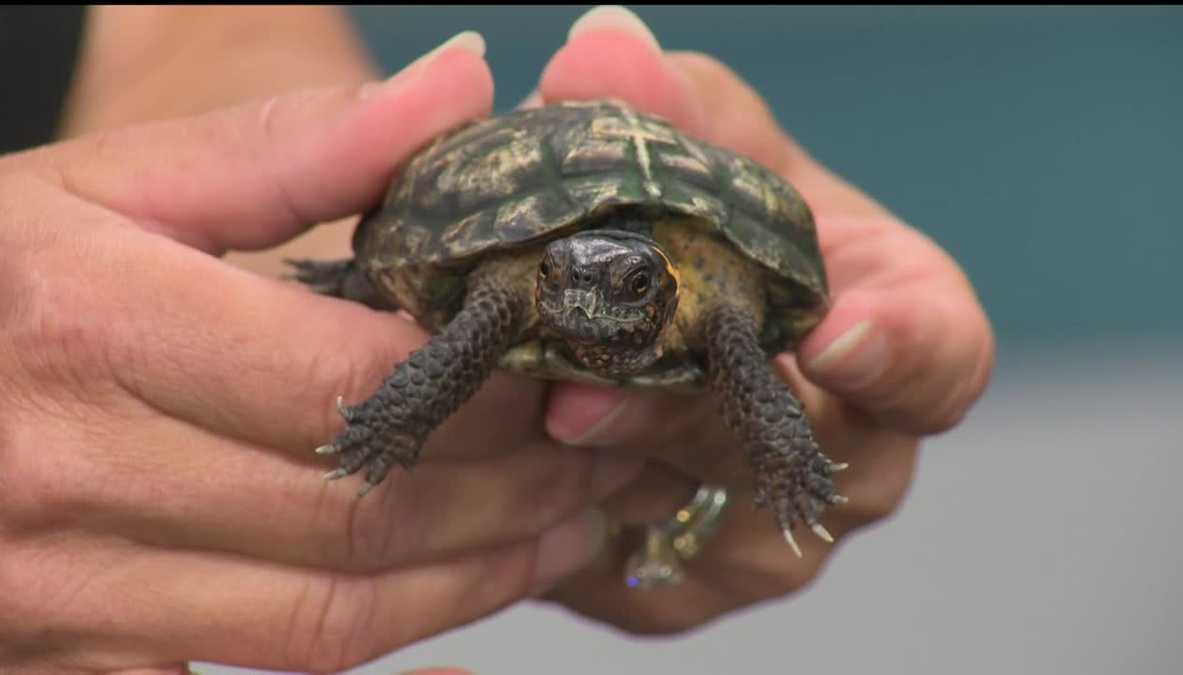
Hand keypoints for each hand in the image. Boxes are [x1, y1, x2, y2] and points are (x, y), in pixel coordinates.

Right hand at [0, 38, 634, 670]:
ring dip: (482, 575)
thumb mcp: (117, 184)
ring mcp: (71, 587)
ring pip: (334, 615)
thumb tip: (461, 81)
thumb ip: (296, 144)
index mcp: (89, 326)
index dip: (482, 384)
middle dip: (513, 488)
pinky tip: (471, 587)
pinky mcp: (85, 658)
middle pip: (358, 508)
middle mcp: (72, 473)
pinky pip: (277, 670)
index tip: (559, 363)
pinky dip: (401, 635)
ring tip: (571, 525)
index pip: (346, 381)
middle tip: (597, 452)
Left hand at [528, 8, 994, 632]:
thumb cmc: (695, 218)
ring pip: (715, 525)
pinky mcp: (682, 585)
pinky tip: (520, 469)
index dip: (905, 352)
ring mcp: (772, 529)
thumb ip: (663, 106)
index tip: (837, 331)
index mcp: (888, 323)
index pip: (944, 358)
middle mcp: (850, 443)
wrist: (618, 317)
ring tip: (538, 414)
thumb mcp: (691, 146)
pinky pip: (634, 576)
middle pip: (810, 456)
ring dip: (624, 467)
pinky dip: (576, 523)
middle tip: (593, 384)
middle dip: (696, 412)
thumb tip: (599, 53)